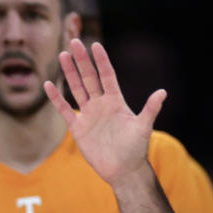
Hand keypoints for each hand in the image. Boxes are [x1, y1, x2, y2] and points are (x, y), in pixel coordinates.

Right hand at [44, 39, 166, 187]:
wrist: (123, 170)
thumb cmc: (136, 149)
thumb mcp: (143, 127)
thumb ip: (150, 109)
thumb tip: (163, 92)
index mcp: (116, 101)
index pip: (108, 76)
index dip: (102, 62)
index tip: (95, 45)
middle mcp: (101, 104)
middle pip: (90, 78)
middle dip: (82, 61)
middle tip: (74, 42)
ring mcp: (89, 115)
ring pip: (77, 89)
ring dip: (70, 73)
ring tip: (63, 55)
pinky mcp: (79, 128)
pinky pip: (65, 110)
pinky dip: (57, 99)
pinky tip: (49, 85)